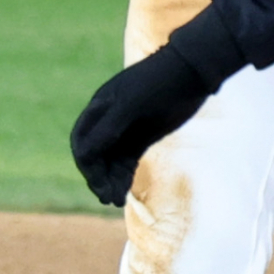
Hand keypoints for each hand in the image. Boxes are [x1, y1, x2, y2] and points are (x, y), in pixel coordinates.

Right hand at [70, 45, 210, 206]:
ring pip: (110, 162)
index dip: (86, 163)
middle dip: (98, 176)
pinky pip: (126, 162)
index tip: (98, 180)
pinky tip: (124, 192)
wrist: (191, 73)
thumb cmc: (160, 82)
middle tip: (108, 196)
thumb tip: (86, 154)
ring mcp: (126, 129)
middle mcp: (109, 120)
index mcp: (101, 106)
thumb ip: (111, 126)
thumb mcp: (134, 102)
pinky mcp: (142, 137)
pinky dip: (123, 178)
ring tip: (116, 200)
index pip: (82, 141)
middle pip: (95, 155)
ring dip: (110, 181)